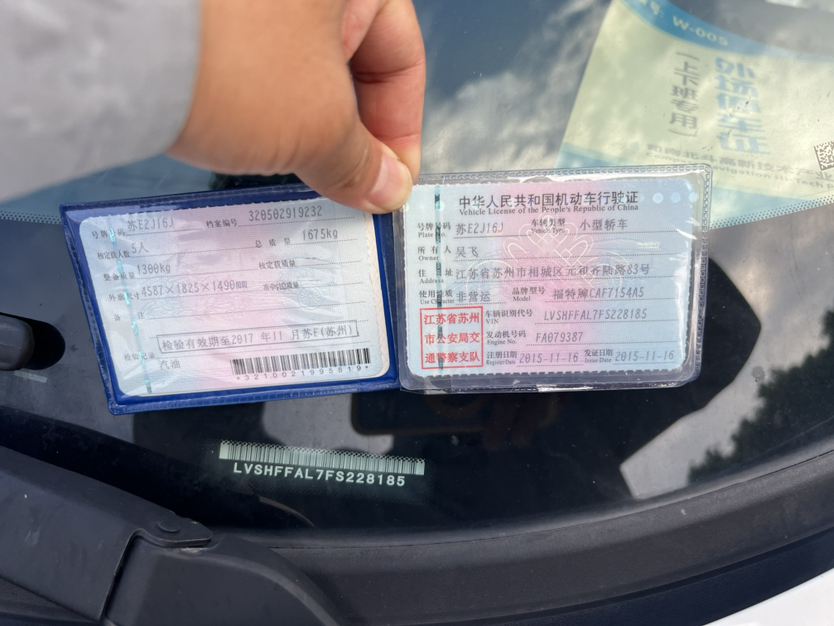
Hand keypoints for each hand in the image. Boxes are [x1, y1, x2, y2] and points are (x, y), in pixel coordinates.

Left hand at [168, 0, 424, 212]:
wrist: (113, 44)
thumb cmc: (227, 60)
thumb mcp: (318, 126)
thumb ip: (361, 162)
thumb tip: (383, 188)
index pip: (404, 57)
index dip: (402, 131)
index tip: (387, 182)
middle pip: (353, 58)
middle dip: (354, 131)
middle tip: (346, 187)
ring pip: (303, 62)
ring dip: (309, 121)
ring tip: (298, 170)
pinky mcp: (207, 11)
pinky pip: (258, 57)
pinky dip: (267, 102)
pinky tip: (256, 139)